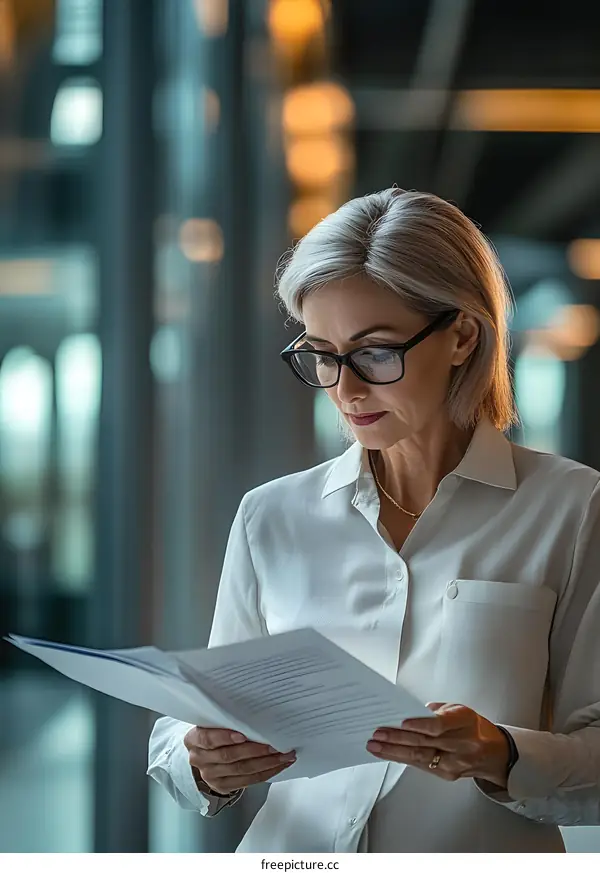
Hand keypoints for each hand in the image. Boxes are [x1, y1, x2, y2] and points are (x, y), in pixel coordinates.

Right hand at [184, 726, 296, 794]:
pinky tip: (279, 765)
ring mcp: (211, 776)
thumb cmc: (213, 733)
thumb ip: (226, 721)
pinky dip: (266, 772)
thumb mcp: (212, 724)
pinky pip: (248, 781)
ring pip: (242, 770)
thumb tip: (256, 716)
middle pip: (229, 756)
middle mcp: (200, 760)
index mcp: (194, 740)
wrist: (204, 756)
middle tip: (275, 744)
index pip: (207, 739)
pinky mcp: (223, 787)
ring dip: (266, 763)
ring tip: (284, 755)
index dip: (225, 737)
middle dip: (255, 750)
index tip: (243, 735)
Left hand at [366, 702, 510, 787]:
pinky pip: (421, 766)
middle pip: (425, 742)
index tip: (401, 722)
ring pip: (420, 757)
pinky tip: (388, 754)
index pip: (439, 725)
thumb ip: (436, 710)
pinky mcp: (448, 775)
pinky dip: (402, 759)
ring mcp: (455, 762)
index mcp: (465, 721)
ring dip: (393, 751)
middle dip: (397, 738)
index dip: (419, 724)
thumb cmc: (473, 726)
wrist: (495, 753)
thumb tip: (409, 711)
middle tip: (377, 734)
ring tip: (375, 746)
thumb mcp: (459, 709)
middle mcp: (462, 743)